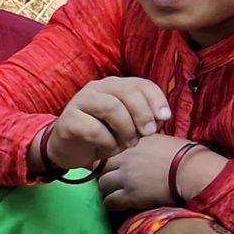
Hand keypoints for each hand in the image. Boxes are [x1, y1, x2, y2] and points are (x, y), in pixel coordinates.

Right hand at [43, 77, 171, 172]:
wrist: (70, 148)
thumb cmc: (104, 134)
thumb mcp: (129, 125)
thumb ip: (146, 117)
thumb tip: (161, 117)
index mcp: (115, 85)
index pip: (142, 84)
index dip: (157, 100)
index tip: (164, 119)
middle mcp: (97, 88)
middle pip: (127, 93)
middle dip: (143, 114)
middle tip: (148, 133)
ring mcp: (80, 101)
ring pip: (111, 108)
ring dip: (126, 129)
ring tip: (129, 143)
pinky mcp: (68, 120)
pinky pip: (94, 130)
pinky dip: (108, 143)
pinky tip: (107, 149)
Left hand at [97, 133, 189, 212]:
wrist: (194, 172)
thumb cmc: (186, 154)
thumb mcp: (160, 139)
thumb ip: (144, 141)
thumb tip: (137, 140)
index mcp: (133, 141)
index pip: (107, 147)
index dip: (108, 158)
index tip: (113, 165)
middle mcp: (125, 157)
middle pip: (100, 166)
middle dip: (104, 173)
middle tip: (113, 180)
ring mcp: (126, 177)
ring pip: (102, 184)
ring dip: (107, 189)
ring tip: (116, 192)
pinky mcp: (130, 195)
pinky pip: (109, 202)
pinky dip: (112, 204)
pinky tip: (119, 204)